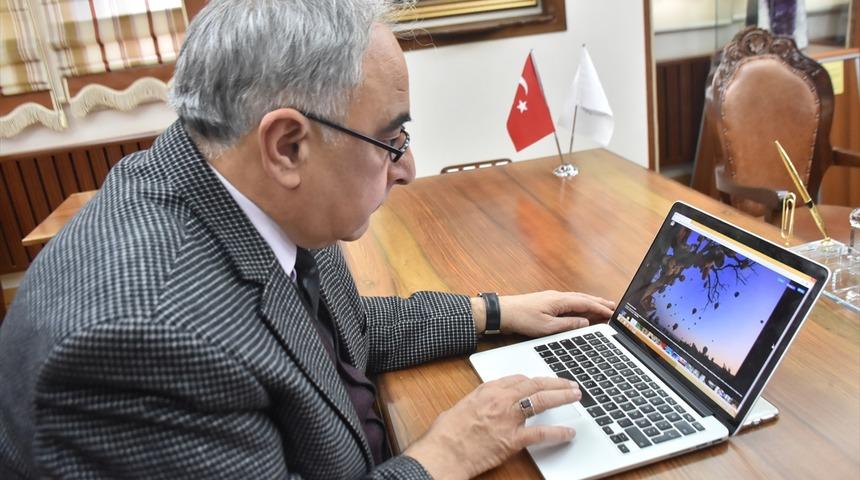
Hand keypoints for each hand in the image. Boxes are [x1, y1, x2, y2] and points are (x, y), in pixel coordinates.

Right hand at [404, 375, 580, 478]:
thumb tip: (488, 405)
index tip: (542, 382)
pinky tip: (568, 432)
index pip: (517, 379)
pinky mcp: (512, 439)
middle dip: (555, 383)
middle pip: (534, 384)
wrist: (443, 451)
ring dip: (561, 396)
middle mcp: (500, 399)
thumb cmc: (446, 433)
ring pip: (541, 400)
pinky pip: (541, 433)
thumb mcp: (463, 406)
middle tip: (569, 384)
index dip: (534, 380)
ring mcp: (508, 418)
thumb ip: (480, 402)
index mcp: (487, 389)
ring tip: (574, 396)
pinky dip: (558, 432)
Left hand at [474, 290, 614, 337]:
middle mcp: (558, 296)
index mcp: (560, 300)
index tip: (612, 312)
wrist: (503, 312)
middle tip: (613, 306)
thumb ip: (568, 324)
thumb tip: (585, 323)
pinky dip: (580, 303)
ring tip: (602, 305)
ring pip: (576, 298)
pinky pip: (569, 300)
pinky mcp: (546, 301)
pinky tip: (580, 307)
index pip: (586, 303)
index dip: (600, 308)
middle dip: (599, 302)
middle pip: (583, 298)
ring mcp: (552, 297)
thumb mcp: (548, 327)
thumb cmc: (522, 318)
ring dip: (590, 302)